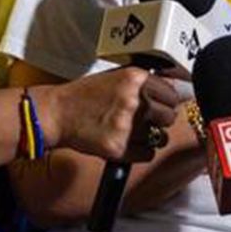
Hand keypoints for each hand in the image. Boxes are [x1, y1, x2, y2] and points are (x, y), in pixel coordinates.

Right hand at [38, 67, 180, 162]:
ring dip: (152, 137)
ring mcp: (127, 126)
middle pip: (169, 116)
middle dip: (161, 120)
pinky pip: (148, 154)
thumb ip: (143, 83)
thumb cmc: (84, 96)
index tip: (163, 104)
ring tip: (135, 132)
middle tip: (147, 119)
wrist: (57, 114)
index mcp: (134, 79)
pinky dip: (141, 152)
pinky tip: (128, 143)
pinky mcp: (119, 148)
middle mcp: (133, 101)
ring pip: (161, 137)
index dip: (168, 101)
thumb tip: (173, 88)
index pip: (172, 94)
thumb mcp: (115, 78)